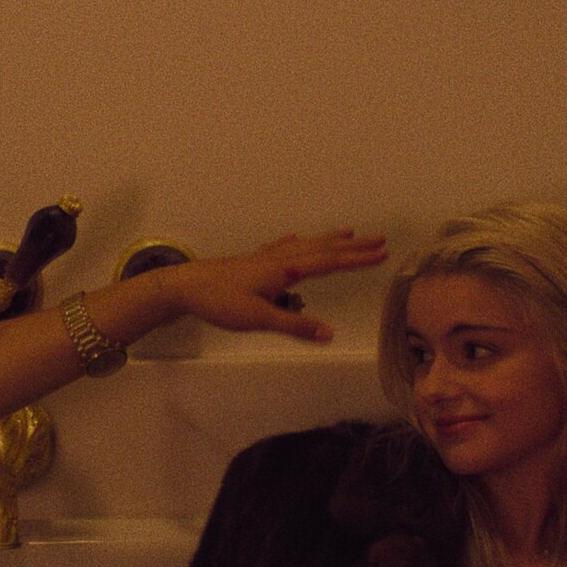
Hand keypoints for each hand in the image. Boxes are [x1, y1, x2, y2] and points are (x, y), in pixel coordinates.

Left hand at [158, 229, 387, 341]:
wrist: (185, 286)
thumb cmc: (220, 302)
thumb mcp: (258, 319)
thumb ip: (294, 326)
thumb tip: (329, 333)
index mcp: (284, 270)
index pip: (328, 263)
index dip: (356, 260)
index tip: (381, 254)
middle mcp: (278, 259)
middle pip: (322, 249)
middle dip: (352, 246)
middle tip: (380, 239)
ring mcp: (264, 258)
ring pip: (304, 245)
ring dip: (328, 240)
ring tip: (347, 233)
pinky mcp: (251, 261)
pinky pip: (281, 247)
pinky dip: (294, 242)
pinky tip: (294, 238)